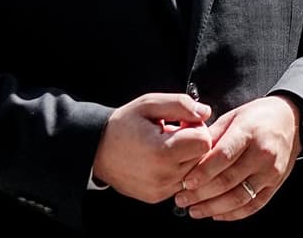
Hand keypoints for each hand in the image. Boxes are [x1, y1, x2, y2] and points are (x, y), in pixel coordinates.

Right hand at [91, 93, 214, 203]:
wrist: (95, 151)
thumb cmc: (123, 125)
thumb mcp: (149, 104)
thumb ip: (181, 104)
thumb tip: (206, 113)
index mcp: (162, 152)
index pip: (205, 141)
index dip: (197, 127)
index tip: (182, 123)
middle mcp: (163, 176)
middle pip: (203, 157)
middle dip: (194, 141)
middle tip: (175, 133)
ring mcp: (160, 190)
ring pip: (195, 172)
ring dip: (188, 157)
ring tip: (168, 146)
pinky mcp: (157, 197)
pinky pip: (182, 182)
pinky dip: (179, 170)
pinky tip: (163, 159)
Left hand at [174, 95, 301, 220]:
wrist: (291, 120)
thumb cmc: (258, 117)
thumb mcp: (233, 117)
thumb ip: (211, 137)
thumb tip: (186, 155)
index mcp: (249, 132)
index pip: (223, 156)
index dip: (202, 172)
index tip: (185, 182)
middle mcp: (262, 153)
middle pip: (228, 180)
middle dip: (201, 194)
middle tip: (181, 199)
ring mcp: (271, 171)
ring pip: (239, 197)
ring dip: (213, 208)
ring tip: (195, 210)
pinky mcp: (276, 184)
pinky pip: (254, 205)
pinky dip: (233, 214)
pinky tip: (217, 214)